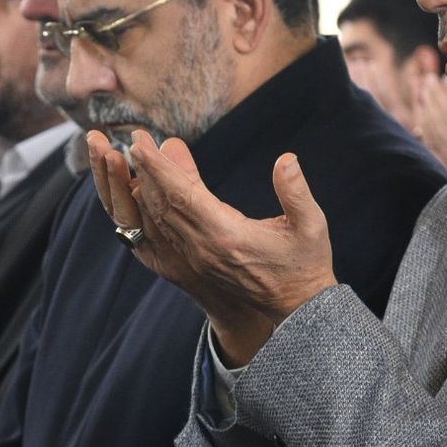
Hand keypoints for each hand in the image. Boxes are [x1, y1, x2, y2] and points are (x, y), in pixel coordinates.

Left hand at [87, 130, 337, 366]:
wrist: (296, 308)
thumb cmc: (306, 263)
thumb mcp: (312, 226)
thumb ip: (296, 193)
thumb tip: (286, 160)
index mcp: (227, 236)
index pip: (182, 195)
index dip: (159, 168)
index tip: (139, 143)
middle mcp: (204, 248)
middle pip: (164, 204)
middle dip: (146, 169)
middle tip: (134, 138)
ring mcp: (197, 258)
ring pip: (161, 218)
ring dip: (144, 186)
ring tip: (136, 157)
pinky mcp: (197, 262)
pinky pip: (166, 231)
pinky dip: (152, 207)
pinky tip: (146, 189)